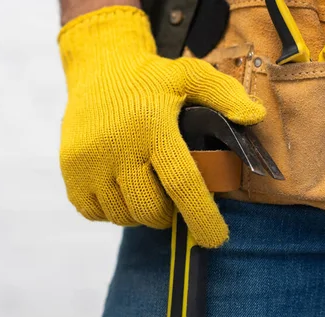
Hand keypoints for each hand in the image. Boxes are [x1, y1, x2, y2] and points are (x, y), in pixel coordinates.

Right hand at [58, 6, 265, 247]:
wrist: (97, 70)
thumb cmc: (147, 78)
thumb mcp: (189, 74)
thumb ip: (224, 94)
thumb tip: (254, 118)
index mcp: (153, 129)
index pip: (181, 183)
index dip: (200, 216)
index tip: (214, 238)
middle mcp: (118, 149)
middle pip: (149, 208)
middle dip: (166, 215)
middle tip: (170, 200)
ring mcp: (90, 163)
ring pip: (122, 215)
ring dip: (138, 214)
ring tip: (143, 192)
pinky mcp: (70, 172)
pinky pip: (94, 213)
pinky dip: (110, 212)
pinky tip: (117, 191)